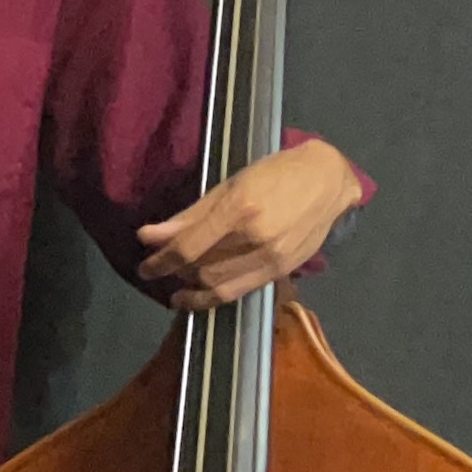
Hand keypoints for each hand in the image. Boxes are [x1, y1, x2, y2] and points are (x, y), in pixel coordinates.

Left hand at [136, 137, 362, 308]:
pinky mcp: (282, 270)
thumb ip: (189, 216)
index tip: (144, 267)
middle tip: (162, 267)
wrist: (327, 179)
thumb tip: (149, 237)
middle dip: (175, 271)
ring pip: (218, 284)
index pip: (188, 247)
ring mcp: (272, 257)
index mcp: (239, 209)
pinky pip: (239, 292)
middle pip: (201, 268)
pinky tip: (199, 293)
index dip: (160, 262)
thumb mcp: (228, 186)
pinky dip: (213, 297)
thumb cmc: (274, 174)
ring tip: (179, 280)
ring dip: (191, 286)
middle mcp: (256, 237)